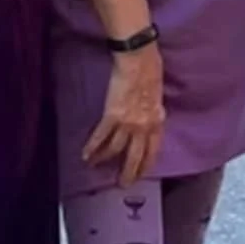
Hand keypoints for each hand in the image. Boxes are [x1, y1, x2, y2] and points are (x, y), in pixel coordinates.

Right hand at [83, 45, 165, 186]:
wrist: (138, 59)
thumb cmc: (151, 70)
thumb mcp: (158, 94)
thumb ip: (154, 110)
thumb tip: (151, 117)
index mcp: (157, 121)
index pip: (153, 150)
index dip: (146, 164)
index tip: (141, 173)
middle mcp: (143, 126)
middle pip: (135, 156)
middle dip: (128, 172)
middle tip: (122, 184)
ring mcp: (127, 123)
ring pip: (116, 149)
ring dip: (105, 160)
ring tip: (96, 167)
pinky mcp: (112, 116)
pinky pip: (101, 136)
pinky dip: (93, 147)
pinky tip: (86, 155)